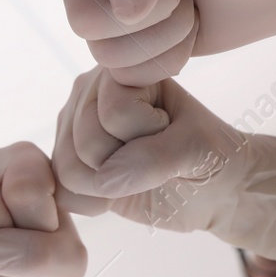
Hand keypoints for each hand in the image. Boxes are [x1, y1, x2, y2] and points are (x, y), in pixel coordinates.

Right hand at [46, 0, 275, 84]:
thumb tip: (122, 13)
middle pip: (77, 11)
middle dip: (148, 3)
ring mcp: (107, 4)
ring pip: (98, 48)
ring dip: (162, 32)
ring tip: (192, 2)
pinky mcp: (131, 45)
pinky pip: (121, 73)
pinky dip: (166, 57)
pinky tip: (192, 28)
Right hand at [51, 69, 275, 260]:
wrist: (213, 188)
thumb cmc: (210, 157)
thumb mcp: (197, 149)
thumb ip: (154, 158)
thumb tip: (103, 180)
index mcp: (121, 72)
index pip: (115, 115)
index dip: (148, 135)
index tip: (171, 130)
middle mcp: (88, 95)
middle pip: (85, 145)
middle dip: (124, 165)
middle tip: (154, 160)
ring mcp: (72, 130)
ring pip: (69, 170)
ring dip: (109, 188)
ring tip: (137, 176)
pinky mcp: (67, 163)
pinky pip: (62, 193)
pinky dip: (93, 204)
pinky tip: (118, 194)